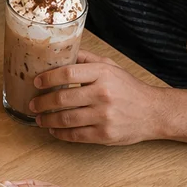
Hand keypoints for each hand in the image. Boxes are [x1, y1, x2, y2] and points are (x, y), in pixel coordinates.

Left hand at [30, 50, 163, 145]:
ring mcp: (104, 116)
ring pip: (66, 119)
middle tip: (33, 104)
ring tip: (39, 119)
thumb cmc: (128, 88)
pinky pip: (75, 135)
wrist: (153, 112)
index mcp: (103, 74)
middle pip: (62, 98)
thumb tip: (61, 51)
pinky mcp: (105, 134)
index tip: (37, 82)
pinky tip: (54, 130)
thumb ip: (86, 58)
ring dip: (47, 120)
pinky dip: (60, 134)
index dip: (48, 78)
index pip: (67, 73)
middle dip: (42, 103)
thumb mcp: (110, 66)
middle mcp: (103, 94)